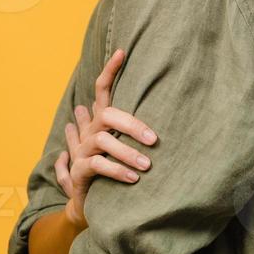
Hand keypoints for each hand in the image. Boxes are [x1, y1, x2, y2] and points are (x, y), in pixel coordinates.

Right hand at [54, 47, 158, 229]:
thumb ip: (139, 130)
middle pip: (107, 115)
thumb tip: (173, 111)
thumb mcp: (125, 146)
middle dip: (131, 125)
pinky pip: (98, 165)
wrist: (89, 201)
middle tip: (153, 139)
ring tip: (148, 165)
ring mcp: (82, 149)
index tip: (122, 52)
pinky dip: (118, 171)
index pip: (102, 90)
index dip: (110, 71)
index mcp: (101, 122)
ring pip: (104, 142)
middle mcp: (90, 131)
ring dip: (127, 152)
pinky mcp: (79, 169)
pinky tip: (135, 178)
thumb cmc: (113, 168)